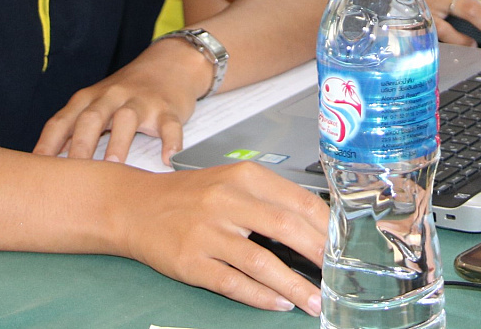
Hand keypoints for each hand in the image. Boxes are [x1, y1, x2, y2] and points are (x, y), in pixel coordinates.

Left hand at [33, 37, 209, 164]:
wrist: (170, 63)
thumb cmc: (126, 92)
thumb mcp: (97, 105)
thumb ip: (75, 130)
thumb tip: (48, 162)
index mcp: (88, 99)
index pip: (62, 121)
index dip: (47, 145)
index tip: (37, 171)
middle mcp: (111, 97)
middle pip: (91, 119)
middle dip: (81, 146)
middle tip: (73, 175)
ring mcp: (140, 101)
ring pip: (126, 119)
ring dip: (119, 141)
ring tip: (114, 166)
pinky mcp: (167, 108)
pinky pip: (169, 125)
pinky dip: (170, 141)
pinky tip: (169, 159)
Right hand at [118, 162, 326, 313]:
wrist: (135, 206)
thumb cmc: (190, 196)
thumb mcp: (231, 183)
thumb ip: (269, 199)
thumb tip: (315, 228)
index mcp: (243, 177)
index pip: (298, 202)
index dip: (326, 227)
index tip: (344, 246)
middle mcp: (226, 201)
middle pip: (286, 229)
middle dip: (318, 256)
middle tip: (338, 275)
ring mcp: (207, 232)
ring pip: (262, 263)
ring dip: (295, 286)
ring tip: (315, 301)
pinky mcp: (191, 261)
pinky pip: (234, 283)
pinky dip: (261, 296)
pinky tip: (279, 303)